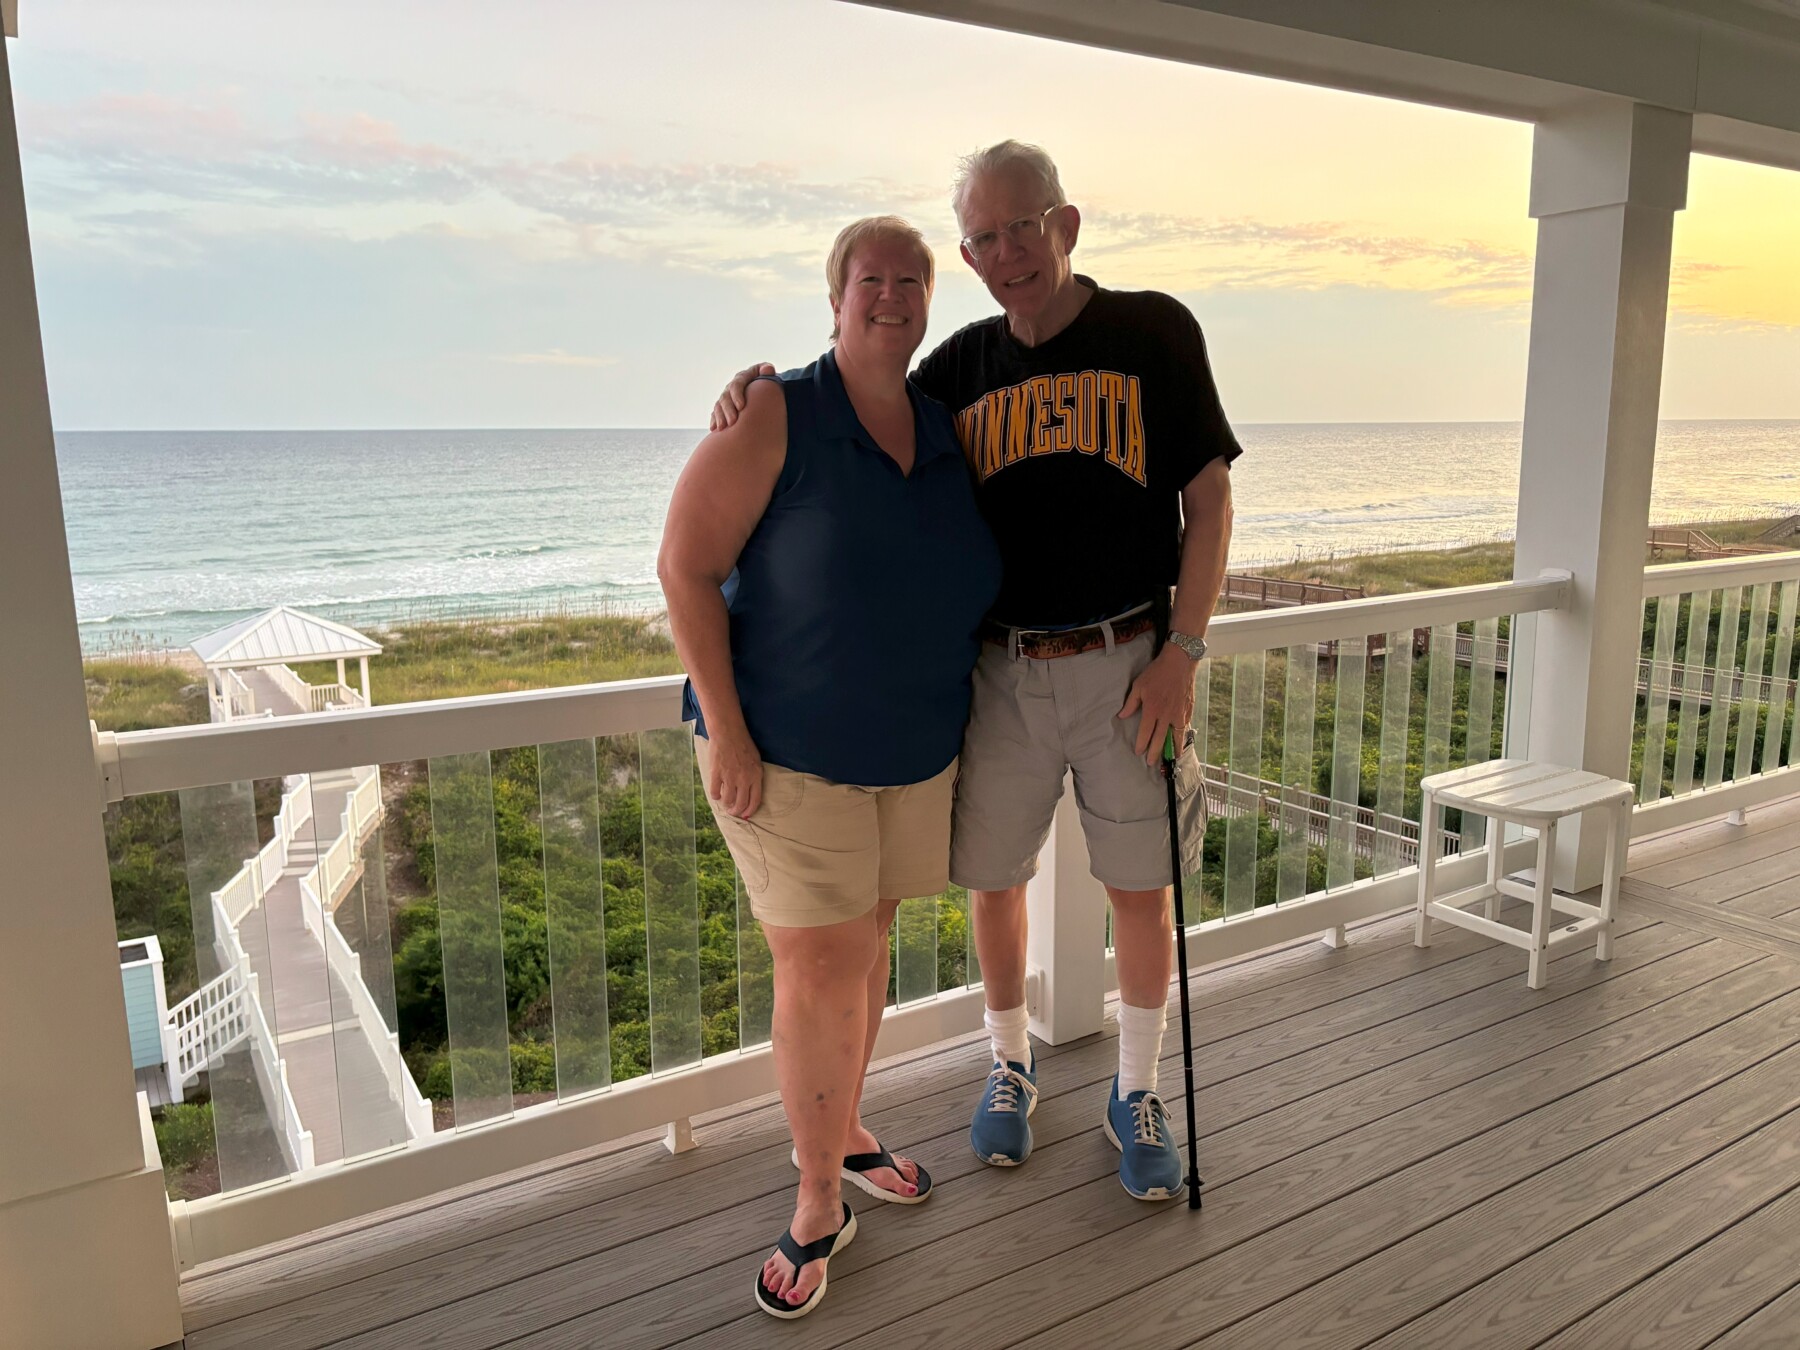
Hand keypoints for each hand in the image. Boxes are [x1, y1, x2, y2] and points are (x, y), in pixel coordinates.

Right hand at [707, 731, 763, 818]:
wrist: (728, 732)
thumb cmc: (743, 744)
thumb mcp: (756, 761)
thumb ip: (754, 776)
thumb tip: (750, 793)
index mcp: (756, 775)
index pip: (755, 800)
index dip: (750, 811)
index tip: (746, 814)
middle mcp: (744, 778)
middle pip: (741, 804)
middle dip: (737, 811)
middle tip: (733, 811)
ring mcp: (730, 776)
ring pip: (728, 800)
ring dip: (726, 804)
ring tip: (725, 802)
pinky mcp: (716, 773)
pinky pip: (715, 792)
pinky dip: (715, 795)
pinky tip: (716, 793)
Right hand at [709, 363, 777, 431]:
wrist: (764, 390)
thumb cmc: (769, 382)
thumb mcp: (768, 374)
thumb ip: (768, 371)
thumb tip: (768, 369)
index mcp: (743, 377)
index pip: (737, 384)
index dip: (737, 395)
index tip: (741, 407)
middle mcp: (732, 386)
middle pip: (726, 397)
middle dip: (728, 410)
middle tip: (733, 422)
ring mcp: (727, 396)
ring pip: (719, 406)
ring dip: (719, 417)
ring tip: (723, 427)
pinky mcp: (723, 406)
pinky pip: (715, 412)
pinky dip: (714, 420)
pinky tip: (714, 429)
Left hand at [1118, 645, 1198, 765]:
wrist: (1180, 662)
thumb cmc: (1157, 672)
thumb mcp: (1139, 685)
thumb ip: (1131, 703)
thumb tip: (1121, 716)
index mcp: (1152, 710)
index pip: (1145, 732)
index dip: (1142, 744)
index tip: (1138, 752)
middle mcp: (1166, 715)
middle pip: (1160, 739)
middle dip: (1155, 752)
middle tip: (1151, 762)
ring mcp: (1179, 713)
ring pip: (1176, 736)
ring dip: (1174, 748)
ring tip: (1173, 758)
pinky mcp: (1188, 710)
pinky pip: (1185, 727)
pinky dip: (1183, 736)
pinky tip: (1182, 740)